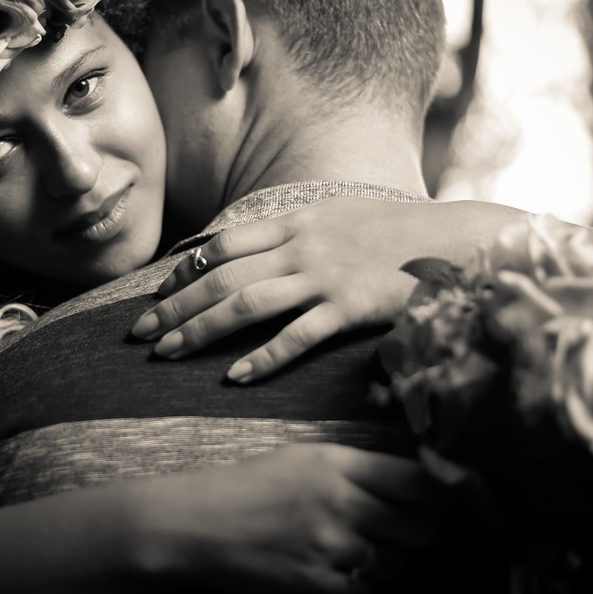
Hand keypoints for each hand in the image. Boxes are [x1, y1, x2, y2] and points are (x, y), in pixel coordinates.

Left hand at [131, 197, 508, 382]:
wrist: (454, 238)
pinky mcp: (350, 307)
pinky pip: (297, 336)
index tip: (156, 294)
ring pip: (245, 305)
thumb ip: (297, 231)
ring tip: (165, 354)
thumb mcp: (339, 215)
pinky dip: (263, 358)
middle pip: (221, 277)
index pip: (223, 244)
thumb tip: (257, 251)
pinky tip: (234, 378)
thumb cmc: (396, 231)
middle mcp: (302, 244)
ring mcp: (324, 275)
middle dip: (174, 306)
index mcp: (296, 219)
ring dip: (199, 330)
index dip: (184, 270)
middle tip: (138, 334)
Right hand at [133, 443, 446, 593]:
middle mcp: (342, 501)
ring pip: (397, 565)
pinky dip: (358, 592)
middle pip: (422, 527)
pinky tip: (335, 577)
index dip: (450, 496)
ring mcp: (330, 545)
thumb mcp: (302, 458)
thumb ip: (357, 467)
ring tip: (356, 554)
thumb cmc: (247, 487)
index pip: (422, 480)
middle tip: (407, 536)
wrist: (195, 524)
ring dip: (387, 565)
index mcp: (340, 463)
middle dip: (421, 536)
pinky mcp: (315, 585)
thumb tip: (418, 478)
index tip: (458, 506)